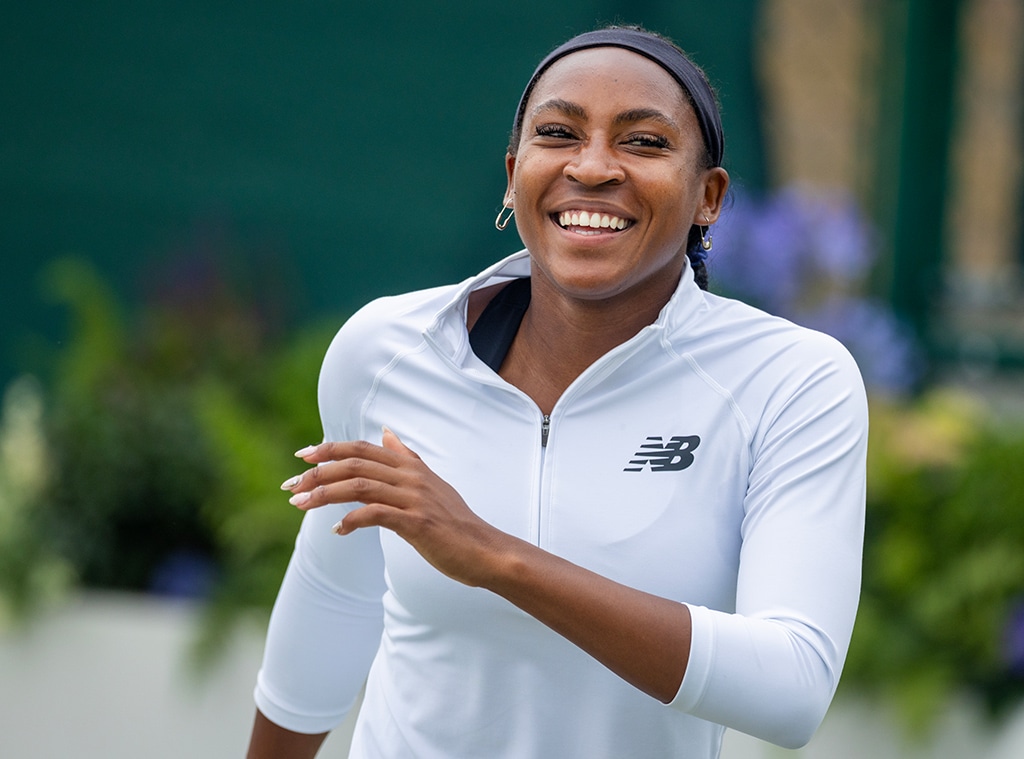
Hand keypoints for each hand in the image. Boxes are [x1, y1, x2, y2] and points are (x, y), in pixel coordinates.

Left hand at [280, 428, 509, 585]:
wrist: (485, 550)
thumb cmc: (455, 522)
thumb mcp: (431, 483)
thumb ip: (407, 458)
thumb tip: (386, 434)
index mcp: (411, 467)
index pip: (363, 449)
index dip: (331, 449)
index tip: (303, 456)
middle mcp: (411, 477)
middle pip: (355, 463)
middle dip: (318, 473)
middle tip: (291, 485)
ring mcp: (414, 498)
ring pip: (359, 486)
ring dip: (325, 495)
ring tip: (301, 505)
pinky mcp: (417, 522)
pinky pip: (375, 515)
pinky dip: (351, 520)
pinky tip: (337, 530)